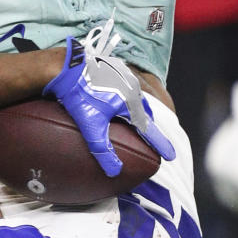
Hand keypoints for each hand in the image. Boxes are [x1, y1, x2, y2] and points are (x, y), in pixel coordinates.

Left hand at [43, 19, 173, 175]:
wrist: (66, 66)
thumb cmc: (78, 94)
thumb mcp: (90, 124)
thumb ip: (102, 149)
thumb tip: (114, 171)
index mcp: (131, 103)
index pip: (149, 130)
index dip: (160, 144)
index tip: (170, 155)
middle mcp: (132, 89)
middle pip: (146, 112)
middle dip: (150, 127)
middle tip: (152, 139)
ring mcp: (124, 77)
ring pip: (137, 99)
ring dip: (139, 111)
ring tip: (136, 122)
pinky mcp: (114, 69)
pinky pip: (127, 87)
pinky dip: (129, 98)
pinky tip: (118, 101)